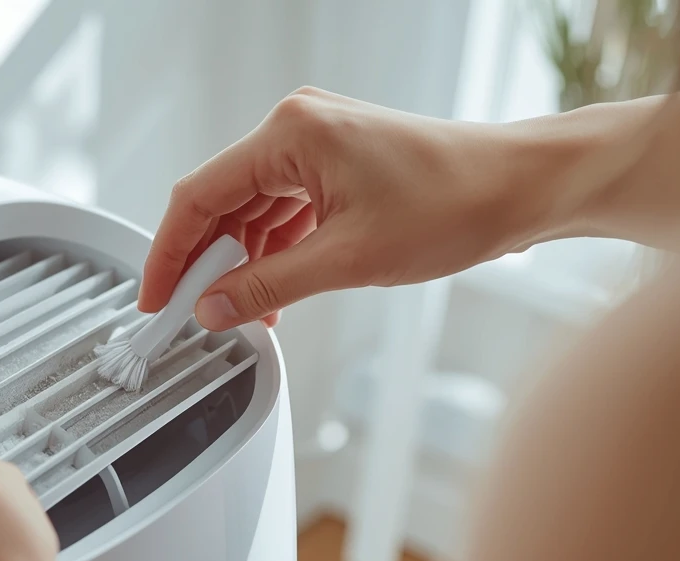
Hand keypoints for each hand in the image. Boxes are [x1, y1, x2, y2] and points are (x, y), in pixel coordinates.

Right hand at [140, 87, 543, 330]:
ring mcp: (317, 142)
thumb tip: (213, 308)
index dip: (168, 253)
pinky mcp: (337, 162)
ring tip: (239, 312)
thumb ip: (266, 286)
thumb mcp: (346, 259)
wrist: (523, 187)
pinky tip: (272, 290)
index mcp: (290, 134)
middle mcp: (297, 128)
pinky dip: (274, 250)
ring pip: (252, 209)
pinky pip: (284, 209)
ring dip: (242, 261)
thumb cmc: (455, 202)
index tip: (155, 298)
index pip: (199, 195)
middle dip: (205, 261)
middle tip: (193, 314)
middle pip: (221, 200)